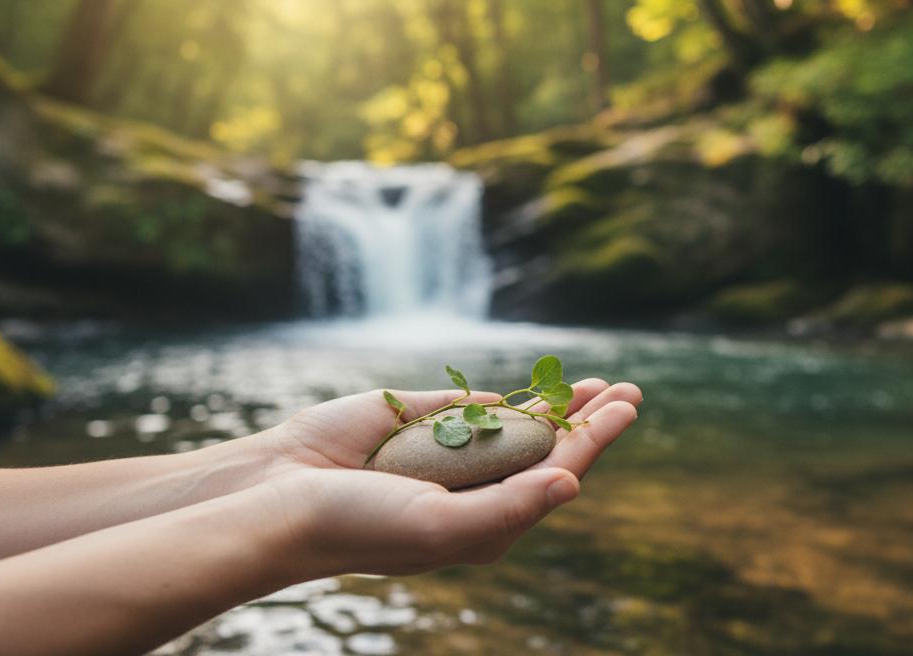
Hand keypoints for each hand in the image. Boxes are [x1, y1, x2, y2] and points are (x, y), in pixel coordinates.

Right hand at [253, 379, 641, 577]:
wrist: (283, 495)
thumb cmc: (361, 524)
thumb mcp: (442, 526)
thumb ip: (510, 505)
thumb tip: (574, 481)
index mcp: (484, 522)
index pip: (554, 473)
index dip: (593, 440)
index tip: (626, 408)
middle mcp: (472, 488)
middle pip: (545, 448)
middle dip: (589, 420)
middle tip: (629, 390)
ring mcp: (445, 452)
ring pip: (516, 423)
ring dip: (558, 405)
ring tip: (599, 386)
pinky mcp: (416, 421)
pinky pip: (470, 407)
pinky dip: (506, 400)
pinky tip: (537, 396)